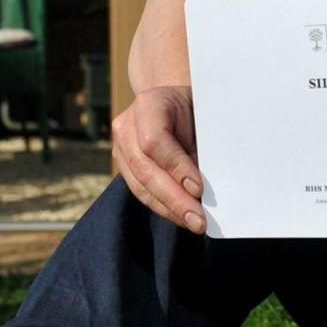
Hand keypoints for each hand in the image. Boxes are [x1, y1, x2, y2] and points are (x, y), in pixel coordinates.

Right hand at [113, 84, 206, 233]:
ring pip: (141, 186)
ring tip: (193, 223)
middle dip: (174, 200)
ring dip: (169, 209)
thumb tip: (206, 187)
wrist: (174, 102)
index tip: (199, 190)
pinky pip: (141, 192)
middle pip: (145, 169)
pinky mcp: (123, 166)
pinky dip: (163, 207)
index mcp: (148, 104)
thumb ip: (202, 145)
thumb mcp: (202, 115)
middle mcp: (127, 126)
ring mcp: (120, 147)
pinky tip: (182, 217)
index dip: (176, 168)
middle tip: (198, 221)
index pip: (155, 141)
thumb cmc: (195, 107)